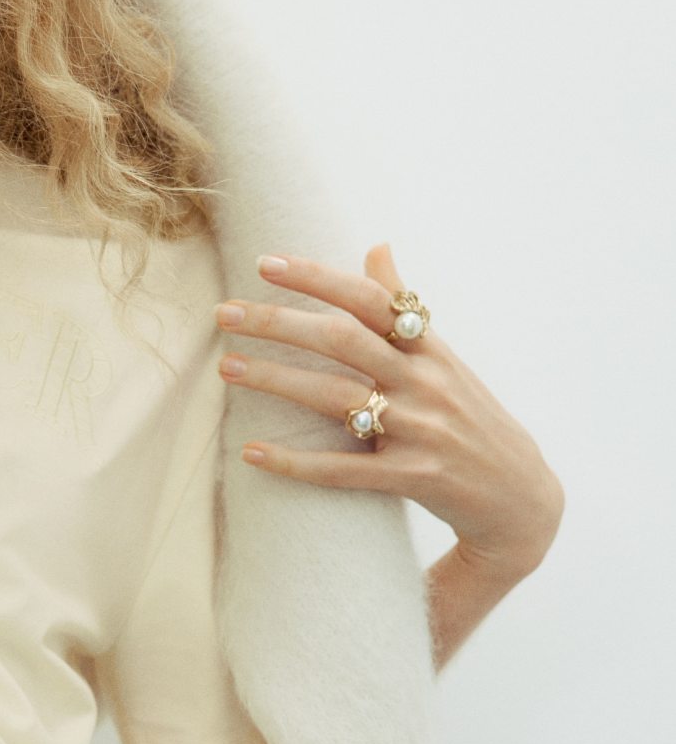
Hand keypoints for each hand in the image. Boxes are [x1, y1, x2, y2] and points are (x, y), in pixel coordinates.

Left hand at [215, 242, 564, 580]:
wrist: (519, 497)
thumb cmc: (470, 419)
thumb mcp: (444, 359)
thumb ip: (405, 307)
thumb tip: (377, 245)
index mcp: (430, 349)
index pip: (369, 300)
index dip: (317, 278)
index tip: (264, 263)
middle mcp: (425, 382)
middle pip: (343, 341)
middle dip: (278, 323)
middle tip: (224, 313)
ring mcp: (419, 431)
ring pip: (335, 397)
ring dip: (275, 379)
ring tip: (227, 367)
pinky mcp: (412, 479)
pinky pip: (342, 470)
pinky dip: (295, 462)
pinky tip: (253, 451)